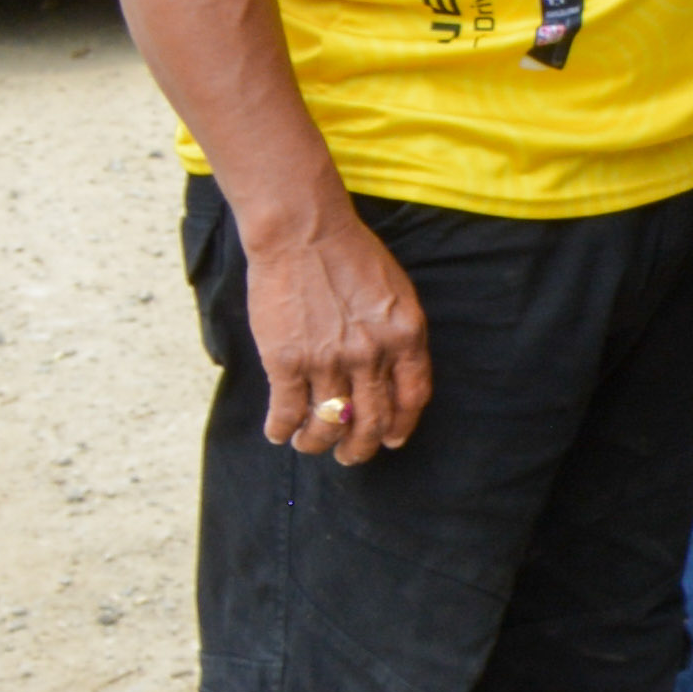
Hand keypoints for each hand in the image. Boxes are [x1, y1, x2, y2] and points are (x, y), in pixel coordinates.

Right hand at [246, 203, 431, 463]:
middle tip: (349, 457)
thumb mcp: (396, 293)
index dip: (402, 425)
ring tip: (309, 443)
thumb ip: (398, 334)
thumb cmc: (352, 256)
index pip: (413, 397)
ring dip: (318, 442)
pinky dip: (282, 429)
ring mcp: (329, 361)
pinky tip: (278, 432)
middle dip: (360, 449)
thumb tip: (394, 374)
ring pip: (328, 424)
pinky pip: (287, 412)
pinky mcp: (287, 362)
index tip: (392, 440)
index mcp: (406, 335)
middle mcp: (372, 354)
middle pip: (373, 422)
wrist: (305, 234)